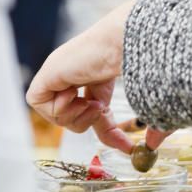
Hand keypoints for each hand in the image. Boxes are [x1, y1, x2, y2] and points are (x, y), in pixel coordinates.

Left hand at [26, 0, 168, 152]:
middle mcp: (76, 73)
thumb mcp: (147, 101)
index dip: (109, 133)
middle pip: (71, 116)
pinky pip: (39, 103)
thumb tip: (153, 145)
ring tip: (92, 100)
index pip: (95, 112)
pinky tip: (76, 92)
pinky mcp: (47, 73)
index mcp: (97, 76)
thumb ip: (151, 124)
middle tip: (101, 109)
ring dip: (77, 115)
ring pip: (54, 114)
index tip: (127, 148)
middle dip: (87, 122)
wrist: (132, 43)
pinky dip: (60, 107)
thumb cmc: (145, 61)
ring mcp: (60, 72)